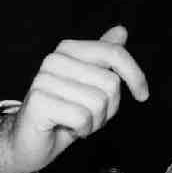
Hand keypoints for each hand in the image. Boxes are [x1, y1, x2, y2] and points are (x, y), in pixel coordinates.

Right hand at [0, 26, 148, 172]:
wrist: (28, 141)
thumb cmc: (64, 111)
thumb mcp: (91, 83)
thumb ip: (104, 57)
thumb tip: (121, 30)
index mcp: (69, 49)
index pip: (115, 53)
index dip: (135, 75)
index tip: (143, 95)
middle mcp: (55, 59)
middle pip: (110, 83)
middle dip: (109, 108)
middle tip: (90, 115)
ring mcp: (43, 79)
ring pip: (99, 102)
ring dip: (96, 121)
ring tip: (78, 122)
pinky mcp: (38, 101)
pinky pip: (83, 117)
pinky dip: (83, 130)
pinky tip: (67, 128)